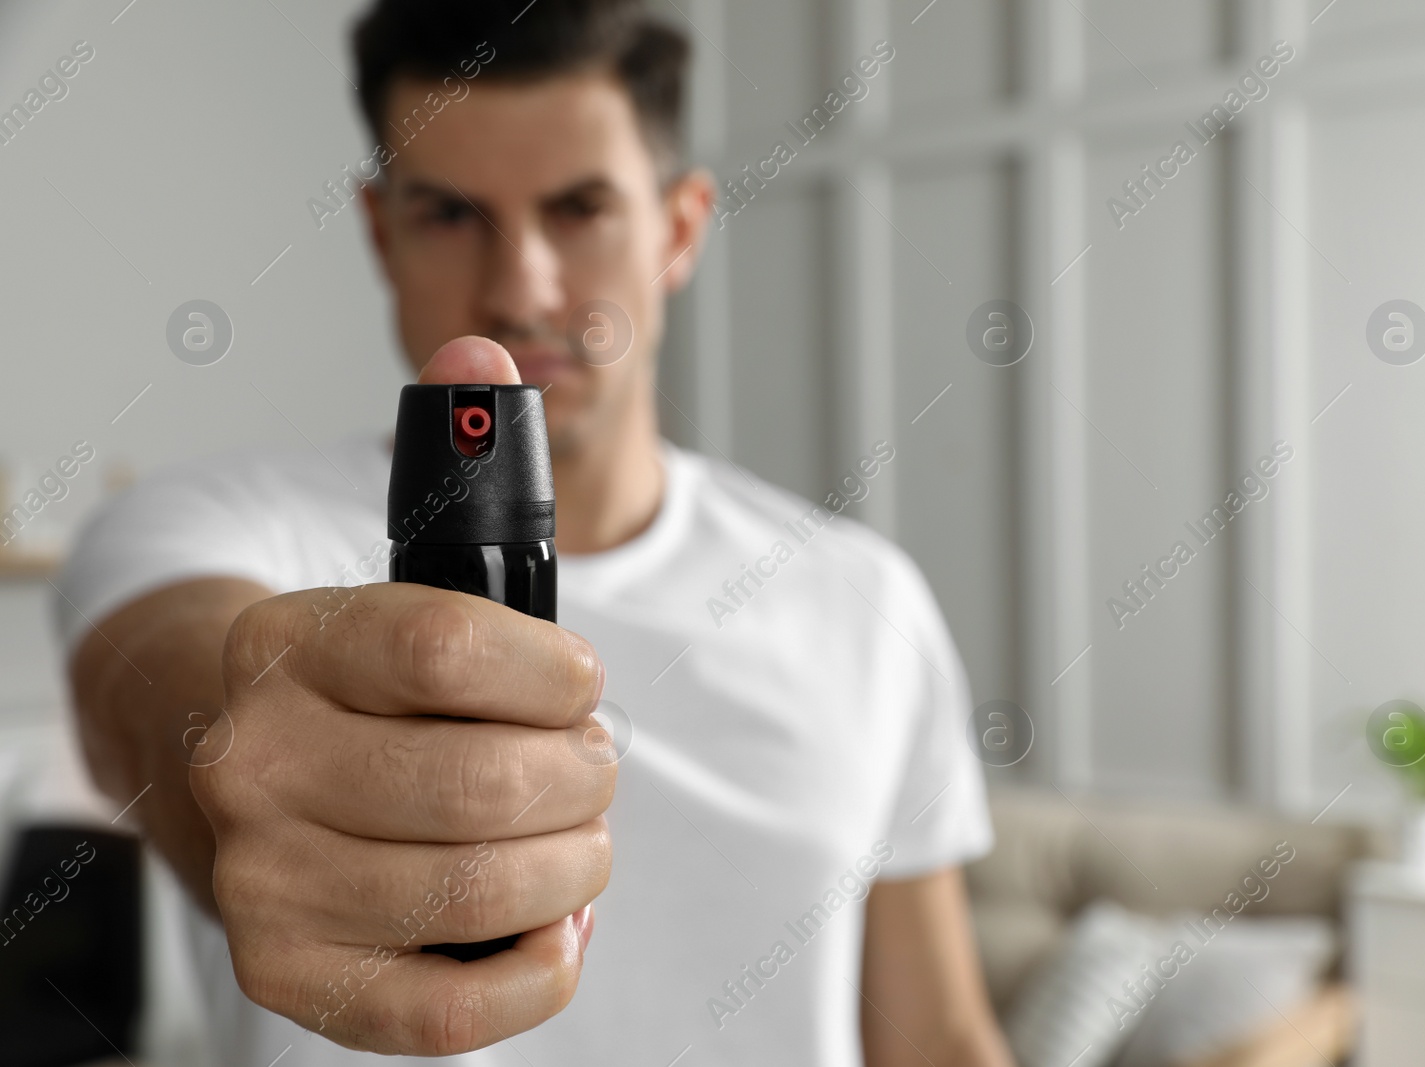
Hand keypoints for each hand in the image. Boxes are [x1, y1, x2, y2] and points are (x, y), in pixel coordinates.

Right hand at [190, 338, 613, 1054]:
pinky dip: (541, 966)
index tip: (577, 681)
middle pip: (485, 783)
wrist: (217, 759)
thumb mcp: (401, 560)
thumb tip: (486, 346)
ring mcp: (268, 882)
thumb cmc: (349, 672)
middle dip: (584, 775)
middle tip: (592, 766)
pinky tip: (555, 917)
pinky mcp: (298, 977)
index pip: (451, 649)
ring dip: (577, 860)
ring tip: (578, 831)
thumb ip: (459, 452)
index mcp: (290, 647)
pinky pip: (451, 1008)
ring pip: (484, 886)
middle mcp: (256, 766)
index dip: (555, 672)